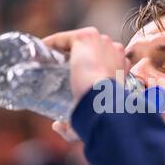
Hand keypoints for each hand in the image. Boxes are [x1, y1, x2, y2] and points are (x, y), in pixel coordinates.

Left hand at [44, 27, 126, 141]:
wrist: (103, 100)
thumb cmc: (104, 112)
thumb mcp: (94, 117)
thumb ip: (75, 126)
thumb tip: (57, 126)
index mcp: (122, 66)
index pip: (107, 59)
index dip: (91, 66)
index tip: (74, 76)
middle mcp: (114, 49)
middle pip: (92, 48)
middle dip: (77, 57)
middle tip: (58, 72)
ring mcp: (101, 41)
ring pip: (78, 42)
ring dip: (64, 49)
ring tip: (48, 61)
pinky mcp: (86, 37)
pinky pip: (65, 38)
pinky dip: (52, 43)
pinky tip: (42, 51)